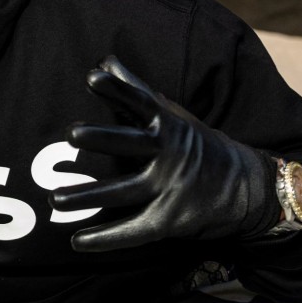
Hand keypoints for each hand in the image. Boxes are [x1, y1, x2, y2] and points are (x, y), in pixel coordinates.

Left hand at [50, 56, 277, 252]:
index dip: (117, 89)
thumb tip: (104, 60)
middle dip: (103, 137)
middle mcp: (169, 154)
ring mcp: (171, 188)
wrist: (247, 187)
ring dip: (89, 197)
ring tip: (54, 200)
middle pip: (131, 144)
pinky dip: (106, 238)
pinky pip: (134, 229)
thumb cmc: (196, 144)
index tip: (92, 76)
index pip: (139, 102)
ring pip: (124, 192)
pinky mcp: (171, 220)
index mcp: (167, 125)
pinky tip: (76, 241)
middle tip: (71, 132)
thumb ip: (135, 90)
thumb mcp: (172, 114)